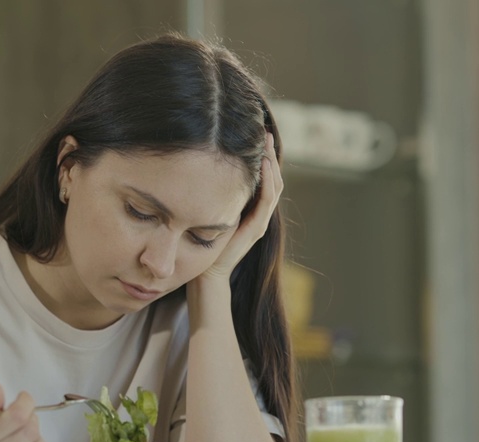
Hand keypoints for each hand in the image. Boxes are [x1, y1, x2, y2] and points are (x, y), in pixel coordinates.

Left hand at [201, 132, 283, 281]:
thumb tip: (204, 168)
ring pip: (274, 185)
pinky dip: (268, 180)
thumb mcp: (211, 210)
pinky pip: (267, 200)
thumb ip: (215, 194)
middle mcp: (260, 213)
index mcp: (251, 208)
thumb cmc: (205, 244)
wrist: (208, 273)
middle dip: (270, 153)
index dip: (263, 156)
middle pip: (273, 177)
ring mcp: (261, 220)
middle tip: (266, 130)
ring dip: (272, 162)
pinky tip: (264, 163)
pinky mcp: (257, 228)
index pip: (264, 177)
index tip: (258, 134)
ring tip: (268, 141)